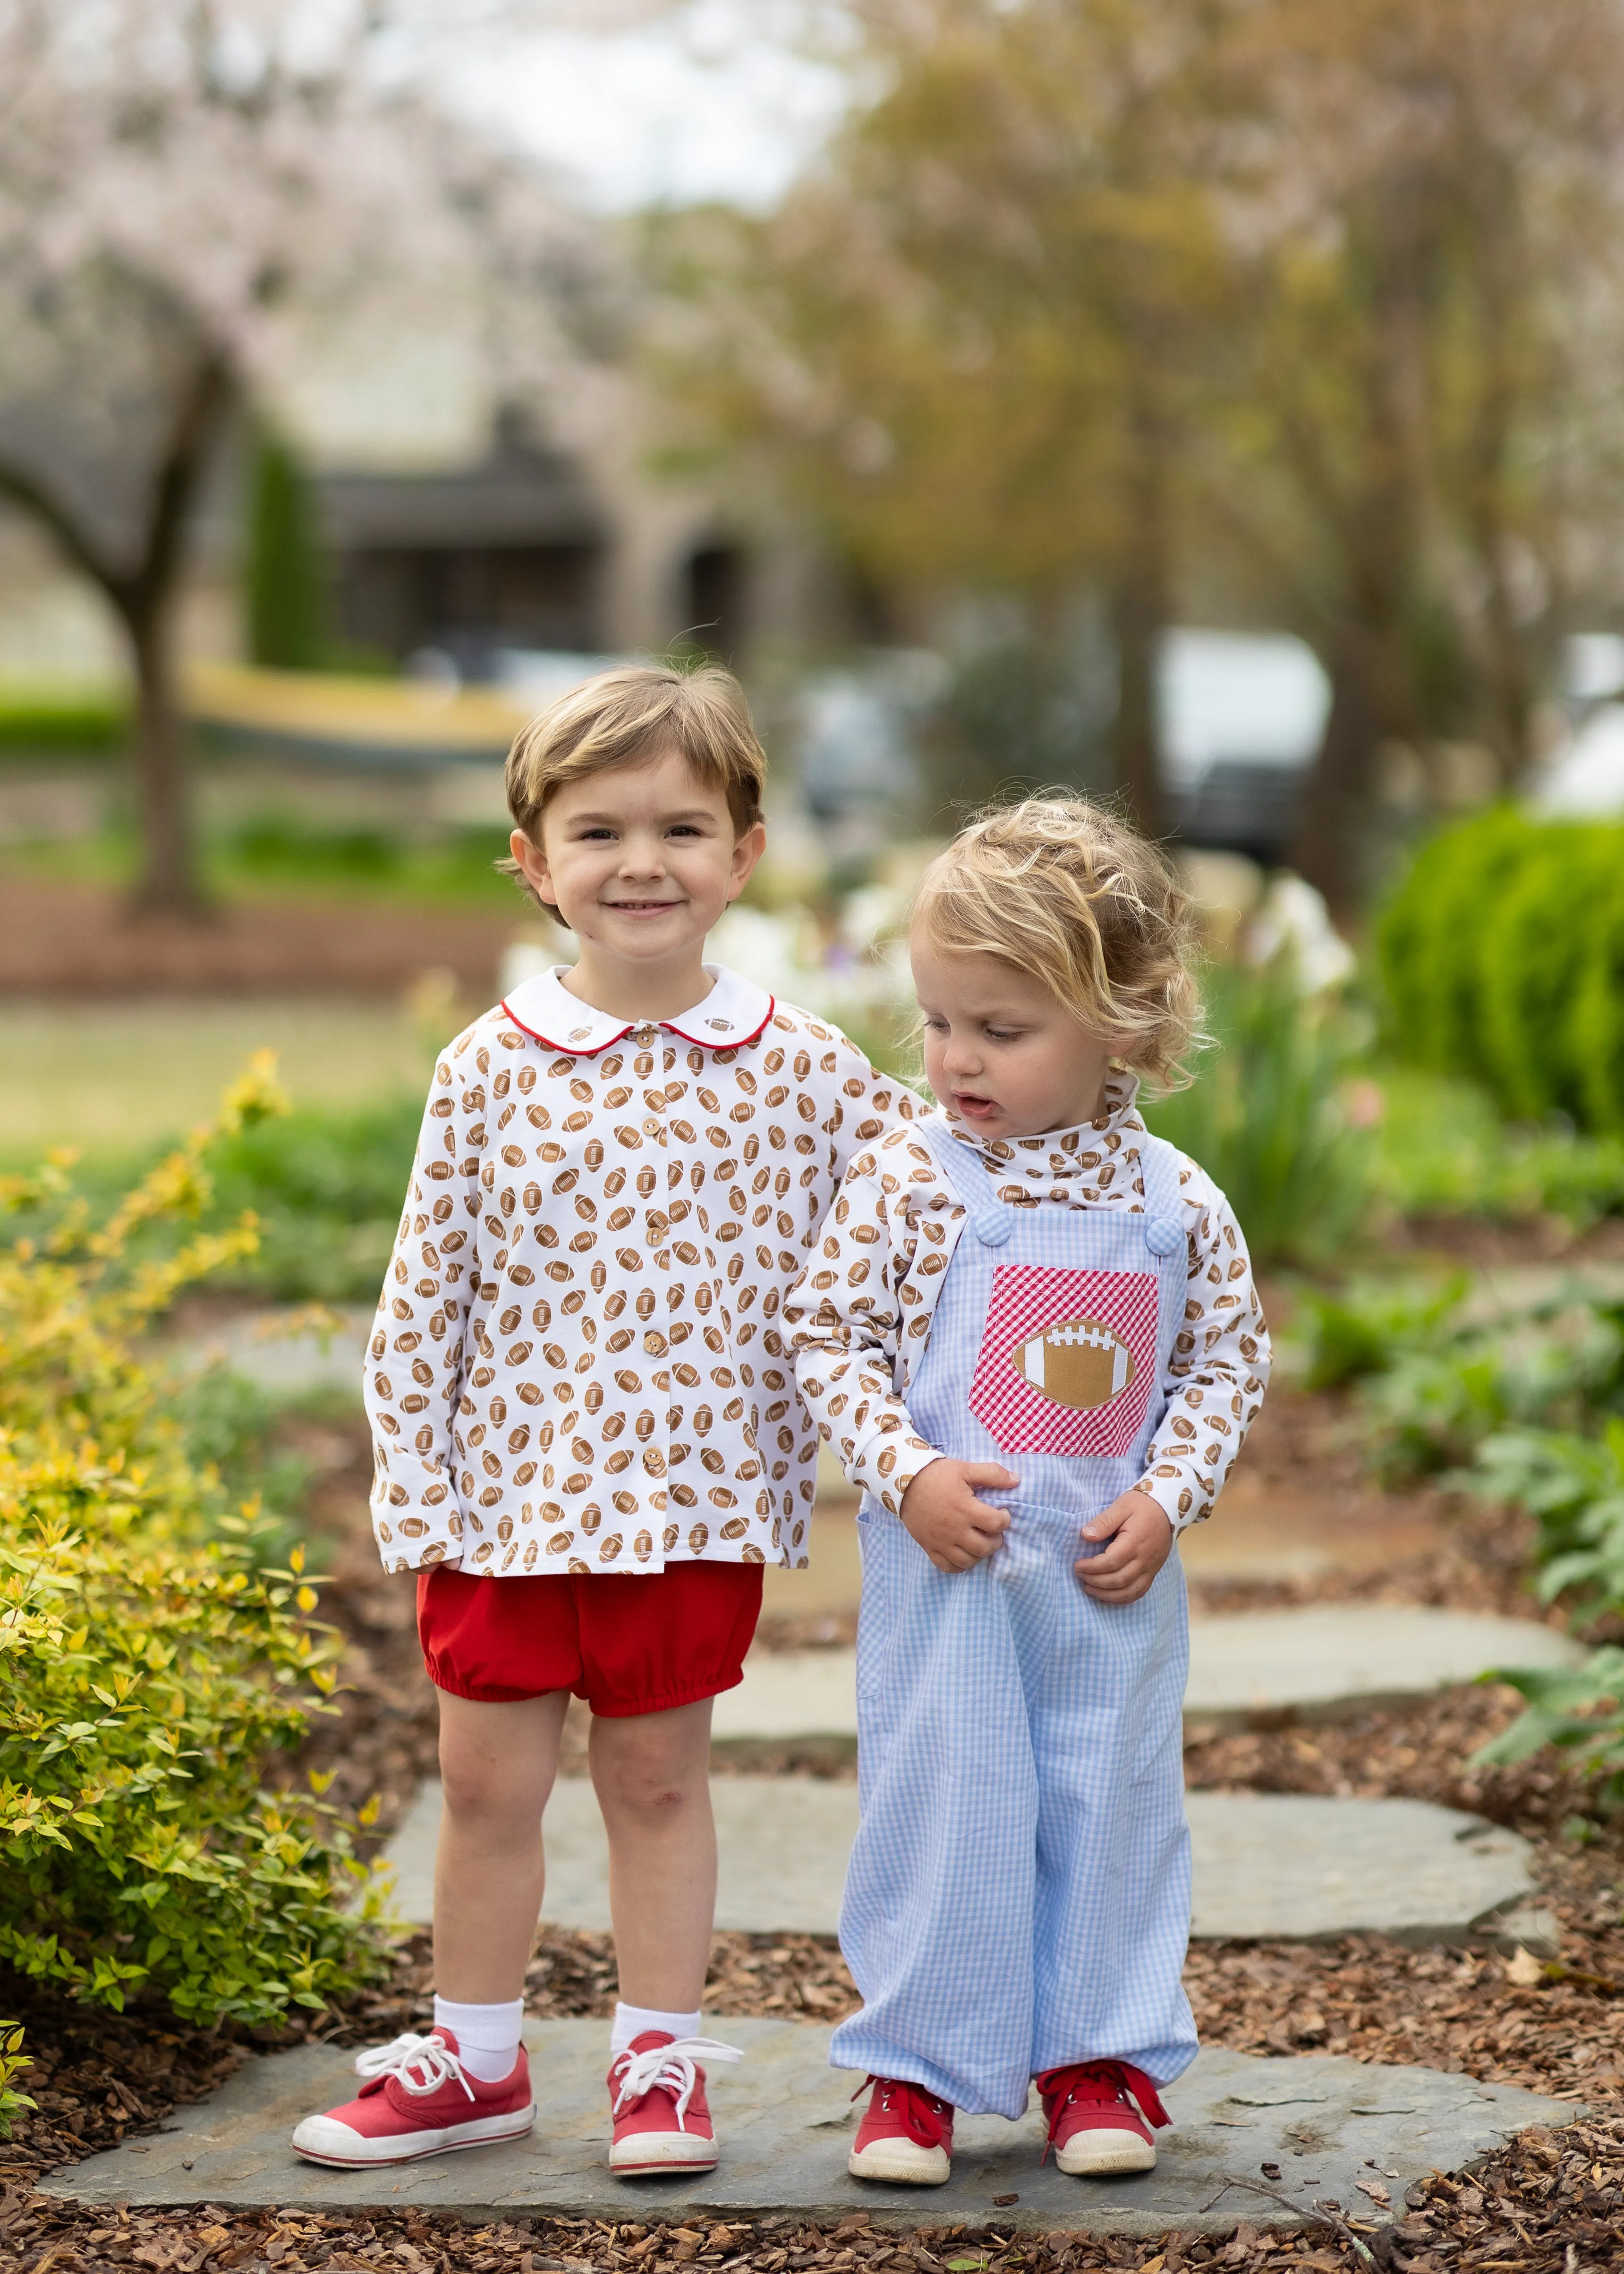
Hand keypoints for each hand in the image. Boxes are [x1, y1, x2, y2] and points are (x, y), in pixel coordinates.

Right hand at [899, 1458, 1017, 1572]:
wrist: (903, 1482)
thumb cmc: (937, 1475)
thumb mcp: (965, 1469)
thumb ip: (992, 1474)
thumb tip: (1016, 1480)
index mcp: (965, 1509)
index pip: (996, 1524)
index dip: (1005, 1519)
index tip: (1002, 1513)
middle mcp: (954, 1529)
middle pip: (985, 1547)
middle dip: (995, 1540)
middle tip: (992, 1529)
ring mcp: (941, 1541)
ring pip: (968, 1561)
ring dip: (979, 1554)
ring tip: (979, 1540)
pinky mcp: (929, 1547)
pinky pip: (948, 1567)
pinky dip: (960, 1565)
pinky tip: (964, 1554)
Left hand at [1076, 1489, 1173, 1603]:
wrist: (1169, 1509)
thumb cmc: (1142, 1505)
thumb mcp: (1121, 1506)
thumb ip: (1103, 1521)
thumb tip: (1085, 1536)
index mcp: (1135, 1542)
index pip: (1110, 1562)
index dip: (1092, 1567)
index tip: (1077, 1565)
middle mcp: (1145, 1559)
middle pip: (1118, 1580)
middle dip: (1095, 1581)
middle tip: (1079, 1575)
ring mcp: (1151, 1568)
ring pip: (1129, 1591)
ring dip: (1106, 1594)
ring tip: (1089, 1588)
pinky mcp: (1153, 1572)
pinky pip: (1139, 1592)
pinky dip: (1122, 1598)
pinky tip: (1108, 1596)